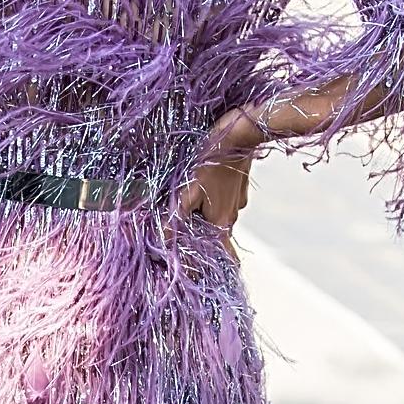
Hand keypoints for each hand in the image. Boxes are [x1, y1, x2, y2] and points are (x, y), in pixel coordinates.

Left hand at [168, 107, 269, 258]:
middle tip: (179, 234)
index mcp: (221, 222)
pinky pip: (222, 200)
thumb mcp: (188, 190)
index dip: (210, 266)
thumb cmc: (211, 160)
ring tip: (184, 208)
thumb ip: (176, 217)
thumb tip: (164, 242)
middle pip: (215, 236)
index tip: (195, 271)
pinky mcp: (238, 185)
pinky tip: (198, 188)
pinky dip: (210, 200)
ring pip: (218, 216)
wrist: (239, 133)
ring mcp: (237, 199)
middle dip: (199, 237)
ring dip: (203, 217)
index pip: (224, 257)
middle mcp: (232, 215)